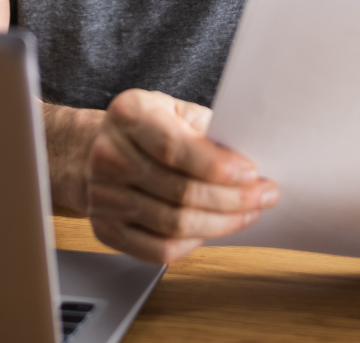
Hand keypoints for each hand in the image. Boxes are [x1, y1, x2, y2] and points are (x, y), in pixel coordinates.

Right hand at [83, 90, 279, 263]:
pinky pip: (158, 250)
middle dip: (232, 199)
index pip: (173, 148)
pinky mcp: (105, 229)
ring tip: (248, 212)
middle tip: (264, 195)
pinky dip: (194, 244)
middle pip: (179, 191)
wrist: (95, 147)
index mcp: (129, 114)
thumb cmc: (148, 127)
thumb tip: (246, 161)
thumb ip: (207, 129)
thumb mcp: (176, 109)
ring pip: (173, 224)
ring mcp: (103, 196)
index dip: (216, 166)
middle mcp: (109, 155)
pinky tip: (214, 229)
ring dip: (221, 223)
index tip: (252, 174)